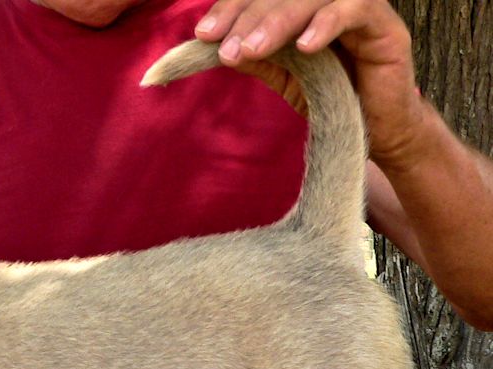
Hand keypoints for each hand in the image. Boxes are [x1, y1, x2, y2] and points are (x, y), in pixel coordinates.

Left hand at [195, 0, 425, 166]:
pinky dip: (327, 25)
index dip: (233, 7)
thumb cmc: (331, 99)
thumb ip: (259, 59)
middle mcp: (330, 1)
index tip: (203, 34)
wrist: (376, 133)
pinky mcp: (386, 28)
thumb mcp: (285, 79)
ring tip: (252, 49)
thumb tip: (219, 47)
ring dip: (279, 20)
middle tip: (225, 47)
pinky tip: (303, 48)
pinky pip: (357, 10)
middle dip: (249, 16)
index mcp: (304, 8)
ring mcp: (360, 9)